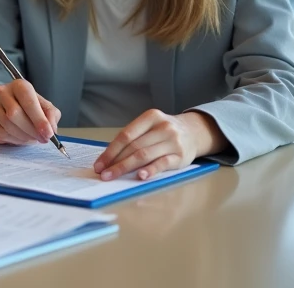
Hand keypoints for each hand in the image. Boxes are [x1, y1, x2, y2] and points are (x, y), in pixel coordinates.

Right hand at [0, 79, 61, 145]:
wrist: (11, 107)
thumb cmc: (31, 106)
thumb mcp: (45, 107)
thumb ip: (51, 115)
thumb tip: (51, 129)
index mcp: (19, 85)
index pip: (28, 101)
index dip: (39, 119)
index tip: (48, 134)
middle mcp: (2, 91)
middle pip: (14, 114)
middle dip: (31, 131)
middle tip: (42, 139)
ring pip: (6, 126)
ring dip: (22, 137)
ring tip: (31, 138)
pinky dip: (12, 140)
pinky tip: (19, 138)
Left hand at [93, 110, 221, 180]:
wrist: (194, 132)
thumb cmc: (164, 131)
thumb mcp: (150, 126)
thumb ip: (134, 138)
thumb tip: (109, 158)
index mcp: (151, 117)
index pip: (126, 135)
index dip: (111, 151)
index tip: (99, 164)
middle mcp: (163, 127)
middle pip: (134, 147)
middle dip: (115, 162)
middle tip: (103, 174)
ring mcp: (173, 142)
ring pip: (145, 155)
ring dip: (126, 167)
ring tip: (113, 176)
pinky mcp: (181, 157)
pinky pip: (162, 164)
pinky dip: (150, 170)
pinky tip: (139, 176)